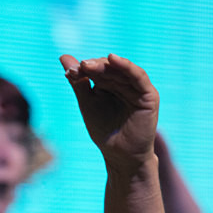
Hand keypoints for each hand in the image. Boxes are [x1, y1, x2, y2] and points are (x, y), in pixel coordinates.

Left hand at [59, 53, 158, 168]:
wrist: (120, 156)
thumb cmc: (104, 131)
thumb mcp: (87, 104)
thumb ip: (78, 82)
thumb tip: (63, 57)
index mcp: (111, 85)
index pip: (97, 70)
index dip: (83, 69)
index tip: (69, 71)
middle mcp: (125, 83)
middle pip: (108, 69)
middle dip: (93, 67)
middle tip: (79, 66)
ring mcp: (137, 88)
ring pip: (121, 70)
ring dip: (105, 66)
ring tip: (88, 65)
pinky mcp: (148, 95)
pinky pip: (138, 76)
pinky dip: (126, 67)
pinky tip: (113, 60)